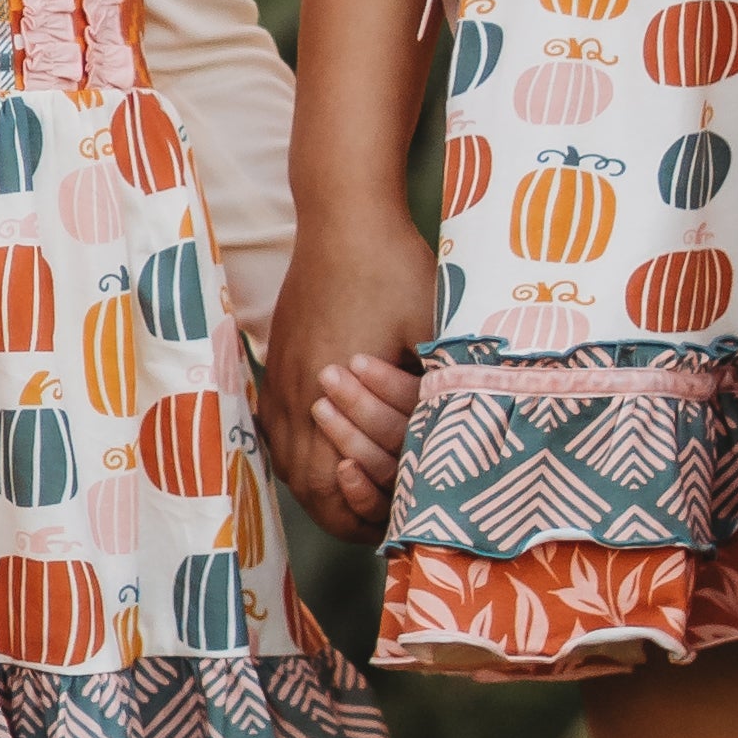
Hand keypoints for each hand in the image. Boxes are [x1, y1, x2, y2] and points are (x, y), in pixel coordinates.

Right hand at [259, 209, 433, 535]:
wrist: (345, 217)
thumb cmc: (395, 272)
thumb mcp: (431, 336)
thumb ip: (435, 394)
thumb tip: (460, 440)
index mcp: (333, 396)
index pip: (333, 489)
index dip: (362, 516)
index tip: (394, 520)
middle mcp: (298, 396)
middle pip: (306, 484)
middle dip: (342, 510)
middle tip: (378, 518)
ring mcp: (283, 378)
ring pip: (287, 458)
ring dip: (317, 482)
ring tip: (353, 493)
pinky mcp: (279, 359)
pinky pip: (278, 427)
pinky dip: (300, 451)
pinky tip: (324, 452)